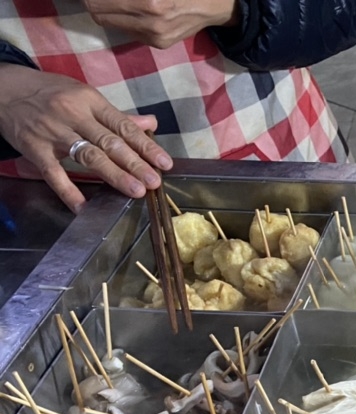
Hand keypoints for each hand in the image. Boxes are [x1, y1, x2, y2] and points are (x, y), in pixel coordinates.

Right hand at [0, 66, 172, 211]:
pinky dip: (69, 192)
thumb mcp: (84, 96)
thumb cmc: (50, 93)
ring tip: (135, 190)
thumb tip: (151, 125)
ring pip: (88, 156)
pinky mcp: (34, 148)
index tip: (165, 163)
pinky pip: (54, 174)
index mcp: (89, 101)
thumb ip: (117, 116)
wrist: (3, 88)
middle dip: (135, 163)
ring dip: (114, 175)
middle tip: (154, 182)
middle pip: (109, 142)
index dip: (146, 146)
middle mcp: (73, 115)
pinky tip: (85, 208)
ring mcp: (53, 132)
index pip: (123, 126)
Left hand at [83, 0, 238, 48]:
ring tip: (115, 2)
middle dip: (93, 2)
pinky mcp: (158, 44)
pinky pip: (128, 31)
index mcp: (150, 2)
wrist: (213, 6)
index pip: (98, 2)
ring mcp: (154, 36)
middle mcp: (150, 21)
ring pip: (111, 24)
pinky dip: (125, 19)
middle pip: (98, 15)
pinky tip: (135, 11)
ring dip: (107, 10)